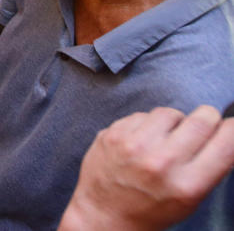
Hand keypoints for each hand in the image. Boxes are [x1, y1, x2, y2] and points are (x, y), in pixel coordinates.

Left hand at [59, 107, 233, 230]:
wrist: (105, 213)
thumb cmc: (153, 208)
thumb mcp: (190, 197)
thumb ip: (209, 166)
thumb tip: (224, 131)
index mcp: (188, 184)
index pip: (226, 142)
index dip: (232, 129)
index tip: (230, 127)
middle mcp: (162, 162)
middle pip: (202, 119)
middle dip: (207, 119)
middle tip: (202, 127)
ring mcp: (134, 145)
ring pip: (170, 112)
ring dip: (174, 122)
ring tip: (166, 139)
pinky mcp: (113, 134)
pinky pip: (142, 115)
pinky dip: (147, 125)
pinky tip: (143, 142)